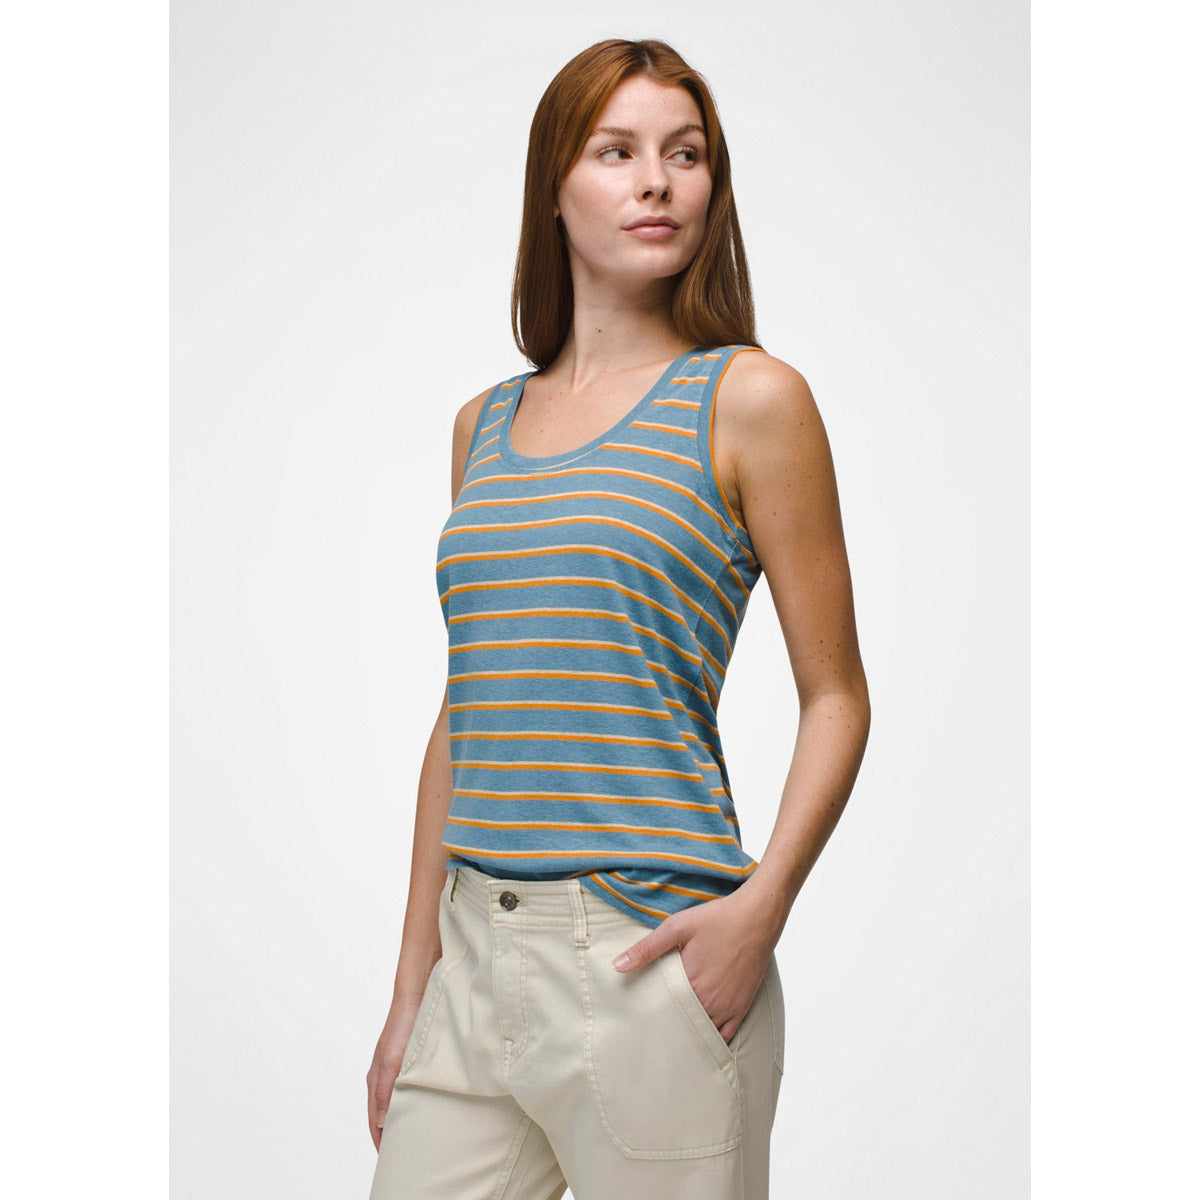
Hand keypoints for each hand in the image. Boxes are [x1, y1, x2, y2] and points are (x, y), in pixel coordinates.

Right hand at [365, 998, 422, 1150]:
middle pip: (382, 1114)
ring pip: (395, 1101)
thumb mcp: (392, 1061)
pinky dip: (411, 1101)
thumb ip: (384, 1091)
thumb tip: (381, 1122)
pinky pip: (406, 1088)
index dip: (380, 1140)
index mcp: (375, 1079)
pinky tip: (424, 1105)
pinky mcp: (408, 1060)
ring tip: (415, 1134)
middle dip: (390, 1133)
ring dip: (401, 1117)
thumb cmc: (403, 1025)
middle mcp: (382, 1076)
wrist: (416, 995)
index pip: (373, 1120)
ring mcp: (395, 1067)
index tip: (389, 1160)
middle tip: (404, 1152)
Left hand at [611, 886, 781, 1043]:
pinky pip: (724, 1037)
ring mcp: (727, 1008)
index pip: (661, 1012)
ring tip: (670, 1037)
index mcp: (689, 984)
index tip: (636, 1019)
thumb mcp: (677, 927)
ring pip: (700, 1034)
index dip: (648, 1016)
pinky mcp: (741, 1007)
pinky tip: (698, 1041)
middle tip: (649, 1032)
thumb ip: (647, 949)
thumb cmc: (717, 919)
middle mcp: (708, 1002)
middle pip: (680, 1026)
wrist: (756, 917)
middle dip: (666, 1029)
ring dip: (686, 1036)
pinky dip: (711, 1041)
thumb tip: (617, 966)